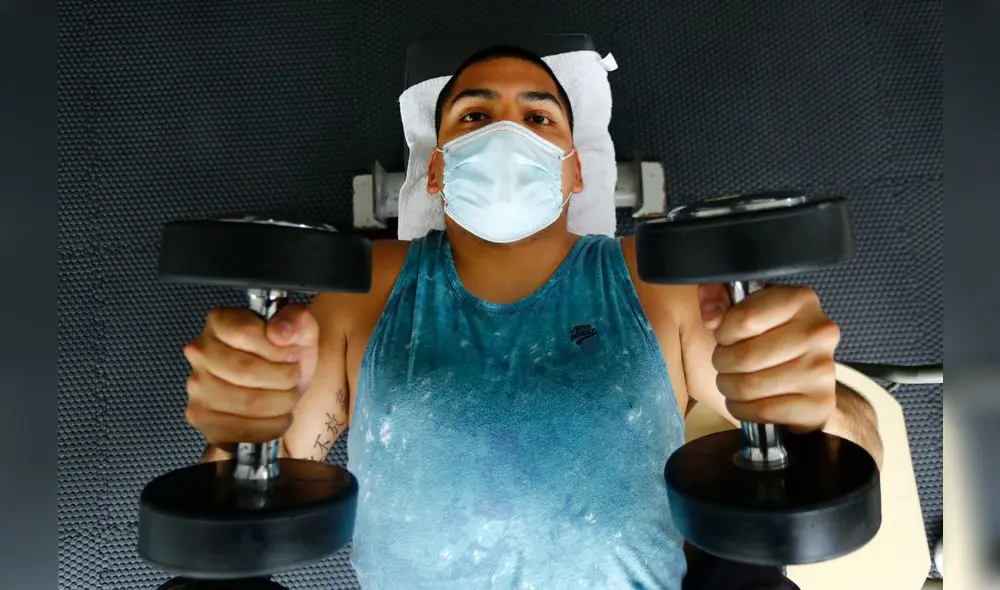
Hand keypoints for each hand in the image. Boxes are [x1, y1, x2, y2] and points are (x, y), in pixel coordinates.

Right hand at [182, 303, 319, 444]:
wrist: (282, 388)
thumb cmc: (286, 357)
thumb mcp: (301, 331)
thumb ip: (296, 320)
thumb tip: (279, 332)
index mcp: (220, 321)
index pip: (246, 333)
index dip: (277, 348)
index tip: (291, 354)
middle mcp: (200, 351)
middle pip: (247, 370)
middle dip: (283, 378)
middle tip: (293, 377)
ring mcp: (197, 386)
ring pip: (248, 402)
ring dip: (281, 402)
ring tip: (287, 396)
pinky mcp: (201, 417)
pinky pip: (242, 429)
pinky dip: (270, 426)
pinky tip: (277, 416)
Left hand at [698, 284, 840, 432]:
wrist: (810, 377)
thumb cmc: (771, 339)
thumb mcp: (744, 307)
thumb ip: (717, 297)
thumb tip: (711, 315)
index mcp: (800, 300)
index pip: (743, 319)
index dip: (723, 333)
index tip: (725, 337)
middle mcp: (818, 332)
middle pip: (744, 356)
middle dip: (723, 363)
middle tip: (725, 364)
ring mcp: (822, 369)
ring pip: (750, 386)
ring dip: (729, 388)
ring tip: (733, 381)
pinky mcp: (820, 403)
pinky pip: (763, 411)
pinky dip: (743, 409)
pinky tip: (745, 401)